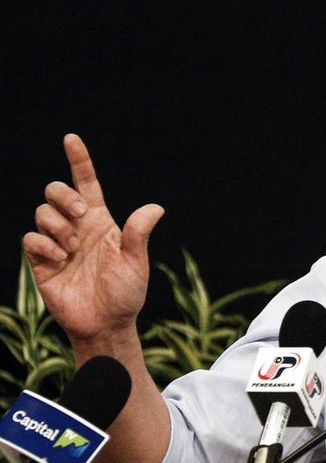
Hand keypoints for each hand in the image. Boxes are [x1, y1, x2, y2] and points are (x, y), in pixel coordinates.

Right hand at [22, 134, 164, 343]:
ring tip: (72, 248)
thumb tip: (157, 207)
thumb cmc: (125, 293)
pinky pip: (31, 238)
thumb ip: (139, 233)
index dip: (79, 160)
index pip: (87, 184)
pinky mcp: (41, 261)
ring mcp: (57, 243)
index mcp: (101, 222)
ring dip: (57, 224)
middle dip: (64, 195)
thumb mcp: (137, 262)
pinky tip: (59, 258)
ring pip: (42, 212)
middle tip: (81, 216)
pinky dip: (43, 243)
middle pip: (56, 191)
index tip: (71, 139)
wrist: (106, 324)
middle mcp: (77, 227)